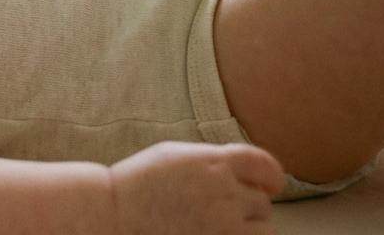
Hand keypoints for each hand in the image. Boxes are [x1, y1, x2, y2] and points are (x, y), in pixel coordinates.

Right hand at [109, 142, 283, 234]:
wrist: (113, 216)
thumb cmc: (138, 186)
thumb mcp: (175, 156)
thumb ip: (213, 160)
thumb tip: (248, 172)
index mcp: (213, 162)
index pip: (264, 165)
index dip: (270, 177)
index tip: (268, 186)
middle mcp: (223, 191)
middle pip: (262, 202)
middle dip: (246, 207)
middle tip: (216, 212)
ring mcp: (224, 224)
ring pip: (263, 229)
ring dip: (247, 230)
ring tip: (214, 227)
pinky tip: (213, 234)